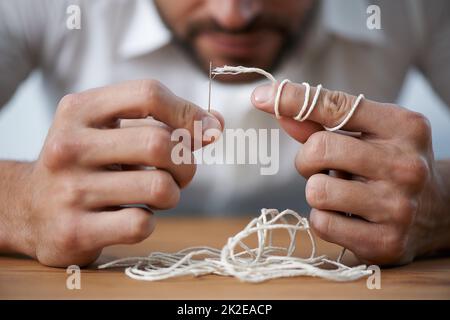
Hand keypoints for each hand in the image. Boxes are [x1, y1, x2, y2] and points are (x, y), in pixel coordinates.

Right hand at [2, 80, 222, 266]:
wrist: (27, 208)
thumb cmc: (85, 163)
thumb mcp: (111, 130)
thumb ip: (162, 122)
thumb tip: (216, 124)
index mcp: (80, 110)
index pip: (148, 94)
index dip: (188, 112)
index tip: (207, 130)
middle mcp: (70, 146)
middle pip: (160, 143)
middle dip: (186, 162)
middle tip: (181, 172)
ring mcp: (69, 190)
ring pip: (159, 188)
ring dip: (172, 194)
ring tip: (157, 195)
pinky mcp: (74, 230)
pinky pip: (141, 224)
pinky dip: (150, 221)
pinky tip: (134, 216)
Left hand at [252, 82, 448, 264]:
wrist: (438, 212)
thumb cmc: (389, 164)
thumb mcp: (369, 134)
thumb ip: (321, 120)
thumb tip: (272, 102)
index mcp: (403, 126)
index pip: (335, 105)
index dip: (291, 98)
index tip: (259, 96)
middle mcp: (405, 165)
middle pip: (318, 149)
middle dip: (308, 159)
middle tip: (325, 167)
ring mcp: (397, 206)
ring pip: (316, 190)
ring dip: (317, 191)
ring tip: (341, 192)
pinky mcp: (384, 242)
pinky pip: (321, 223)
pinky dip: (324, 218)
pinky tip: (347, 216)